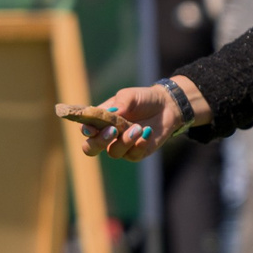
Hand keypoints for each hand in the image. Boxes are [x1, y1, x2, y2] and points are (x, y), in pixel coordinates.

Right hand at [62, 80, 204, 161]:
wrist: (167, 106)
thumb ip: (119, 104)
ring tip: (138, 127)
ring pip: (114, 153)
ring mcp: (121, 146)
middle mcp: (106, 136)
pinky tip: (147, 132)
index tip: (92, 128)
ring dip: (125, 141)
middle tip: (113, 131)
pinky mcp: (136, 153)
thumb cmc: (143, 99)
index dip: (86, 130)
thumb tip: (111, 113)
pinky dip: (139, 145)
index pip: (85, 129)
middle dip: (99, 142)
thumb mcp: (129, 96)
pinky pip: (133, 155)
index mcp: (99, 121)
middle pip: (91, 149)